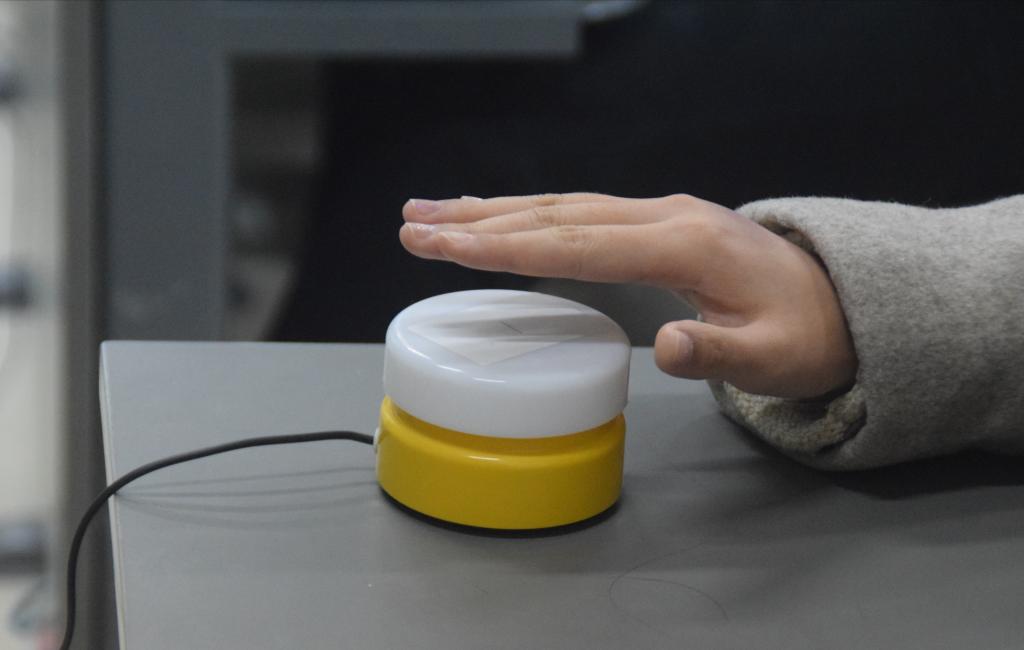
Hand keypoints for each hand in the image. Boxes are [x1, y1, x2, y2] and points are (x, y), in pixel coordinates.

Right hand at [399, 193, 856, 398]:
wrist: (842, 301)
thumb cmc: (808, 335)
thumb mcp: (774, 357)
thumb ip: (718, 351)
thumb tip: (666, 346)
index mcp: (684, 246)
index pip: (578, 244)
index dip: (510, 248)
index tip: (450, 248)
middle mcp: (664, 216)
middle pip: (556, 213)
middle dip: (479, 221)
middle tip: (412, 227)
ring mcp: (660, 212)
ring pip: (561, 205)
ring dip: (493, 210)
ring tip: (430, 214)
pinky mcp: (657, 221)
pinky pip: (579, 211)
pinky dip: (529, 213)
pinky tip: (497, 216)